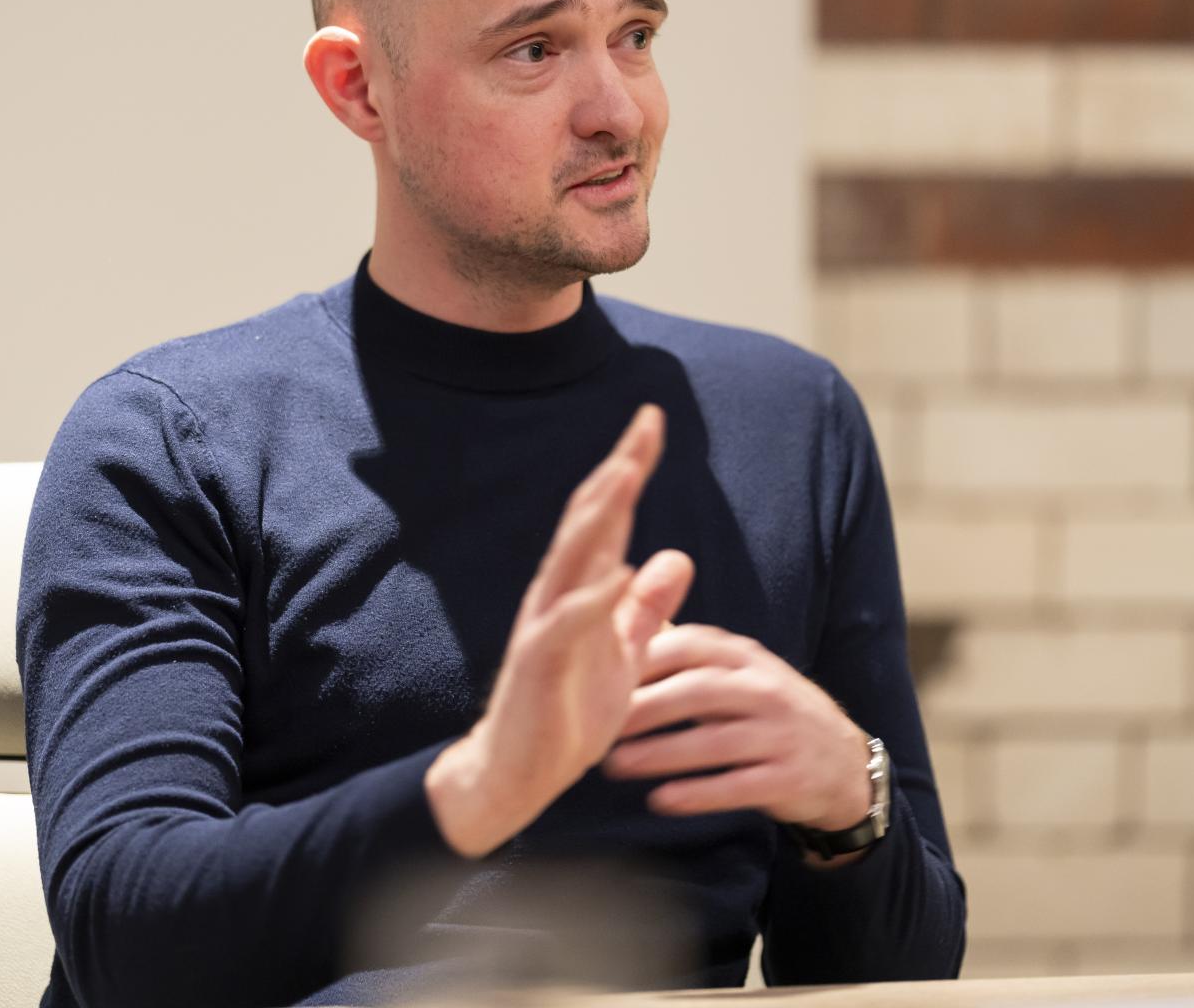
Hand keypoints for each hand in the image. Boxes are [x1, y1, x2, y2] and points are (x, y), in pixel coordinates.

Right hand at [425, 404, 695, 857]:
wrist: (517, 773)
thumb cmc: (566, 714)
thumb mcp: (623, 655)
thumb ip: (645, 609)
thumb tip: (676, 557)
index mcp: (579, 589)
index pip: (608, 516)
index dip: (630, 467)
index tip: (654, 421)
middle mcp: (557, 594)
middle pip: (589, 518)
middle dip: (619, 469)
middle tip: (647, 422)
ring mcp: (544, 625)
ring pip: (572, 556)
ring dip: (600, 514)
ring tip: (628, 472)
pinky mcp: (537, 662)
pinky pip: (566, 622)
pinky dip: (593, 597)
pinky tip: (620, 572)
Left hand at [600, 624, 872, 833]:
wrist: (845, 764)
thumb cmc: (770, 713)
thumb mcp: (741, 674)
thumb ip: (690, 658)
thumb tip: (623, 628)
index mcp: (746, 658)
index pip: (691, 645)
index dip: (644, 659)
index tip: (599, 676)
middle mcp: (766, 689)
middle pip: (698, 692)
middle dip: (644, 708)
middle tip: (599, 726)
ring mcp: (781, 735)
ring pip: (714, 742)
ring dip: (660, 754)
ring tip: (615, 765)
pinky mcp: (789, 779)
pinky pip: (737, 786)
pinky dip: (696, 794)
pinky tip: (660, 800)